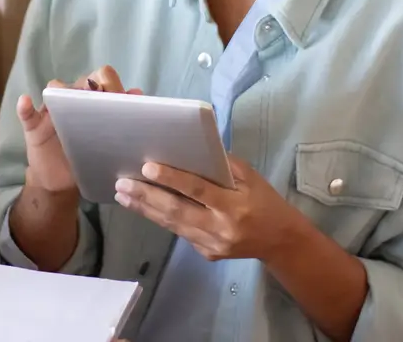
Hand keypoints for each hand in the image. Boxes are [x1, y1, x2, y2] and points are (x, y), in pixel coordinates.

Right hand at [19, 65, 142, 193]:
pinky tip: (25, 101)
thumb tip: (138, 93)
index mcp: (91, 102)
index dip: (112, 83)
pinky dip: (25, 107)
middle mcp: (71, 101)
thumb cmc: (88, 157)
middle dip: (93, 83)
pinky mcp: (33, 126)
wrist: (61, 182)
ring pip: (54, 90)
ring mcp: (50, 112)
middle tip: (102, 95)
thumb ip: (121, 121)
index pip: (101, 80)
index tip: (123, 96)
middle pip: (80, 81)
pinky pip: (26, 113)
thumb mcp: (108, 143)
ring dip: (61, 90)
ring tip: (68, 97)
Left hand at [113, 154, 303, 261]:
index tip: (147, 168)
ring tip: (124, 195)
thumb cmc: (264, 200)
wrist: (280, 241)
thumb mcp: (250, 177)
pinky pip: (180, 233)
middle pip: (177, 211)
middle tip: (122, 183)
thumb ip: (221, 164)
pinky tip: (143, 207)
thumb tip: (188, 148)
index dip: (172, 179)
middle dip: (147, 196)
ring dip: (145, 209)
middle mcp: (222, 228)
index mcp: (235, 206)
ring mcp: (213, 245)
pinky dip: (160, 219)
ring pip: (173, 225)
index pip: (198, 190)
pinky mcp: (207, 254)